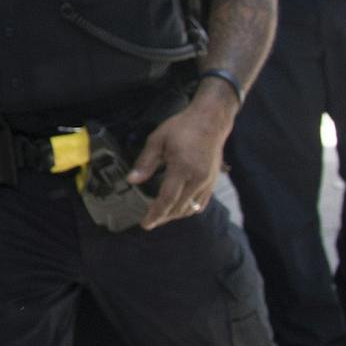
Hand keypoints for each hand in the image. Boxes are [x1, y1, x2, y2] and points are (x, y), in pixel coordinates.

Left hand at [127, 86, 233, 229]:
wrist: (211, 120)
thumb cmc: (182, 127)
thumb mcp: (157, 140)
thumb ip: (145, 162)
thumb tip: (132, 180)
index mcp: (182, 169)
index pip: (167, 199)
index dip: (155, 214)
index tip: (145, 224)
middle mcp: (197, 179)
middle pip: (179, 208)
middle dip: (163, 217)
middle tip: (150, 221)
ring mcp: (208, 181)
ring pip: (191, 208)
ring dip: (175, 214)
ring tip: (161, 215)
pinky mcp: (213, 181)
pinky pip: (201, 202)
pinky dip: (189, 209)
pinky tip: (179, 208)